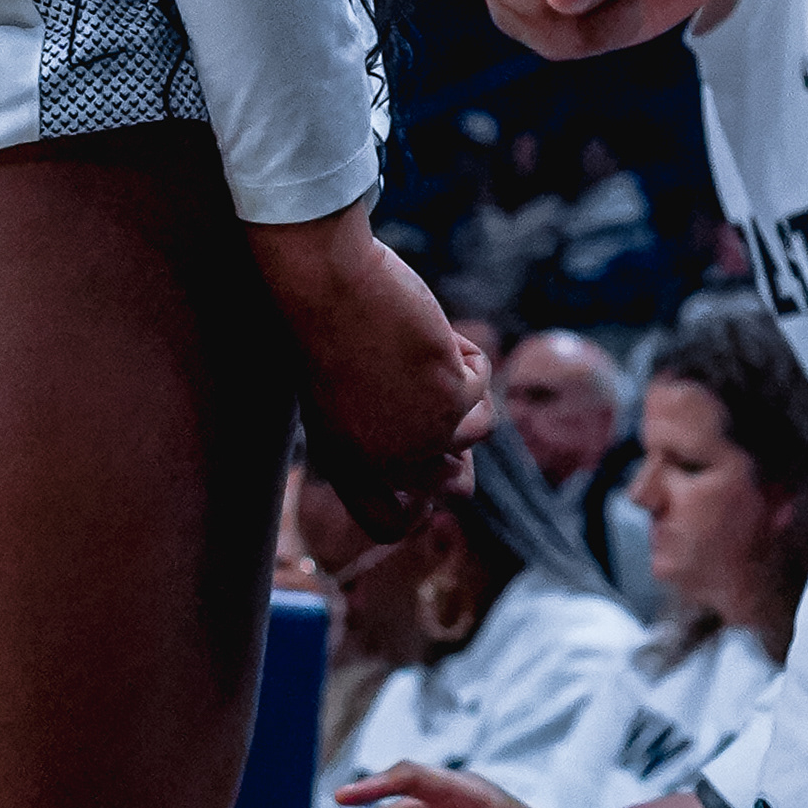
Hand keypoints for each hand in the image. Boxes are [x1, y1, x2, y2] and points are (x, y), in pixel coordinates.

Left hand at [249, 207, 491, 544]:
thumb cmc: (326, 324)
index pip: (386, 523)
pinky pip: (482, 382)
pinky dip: (464, 352)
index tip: (431, 470)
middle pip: (454, 485)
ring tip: (425, 347)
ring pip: (478, 429)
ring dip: (462, 385)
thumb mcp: (341, 395)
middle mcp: (384, 463)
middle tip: (440, 387)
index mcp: (344, 464)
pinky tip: (429, 331)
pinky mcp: (451, 402)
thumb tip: (451, 460)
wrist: (326, 284)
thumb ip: (382, 431)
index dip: (419, 508)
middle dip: (458, 436)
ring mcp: (421, 437)